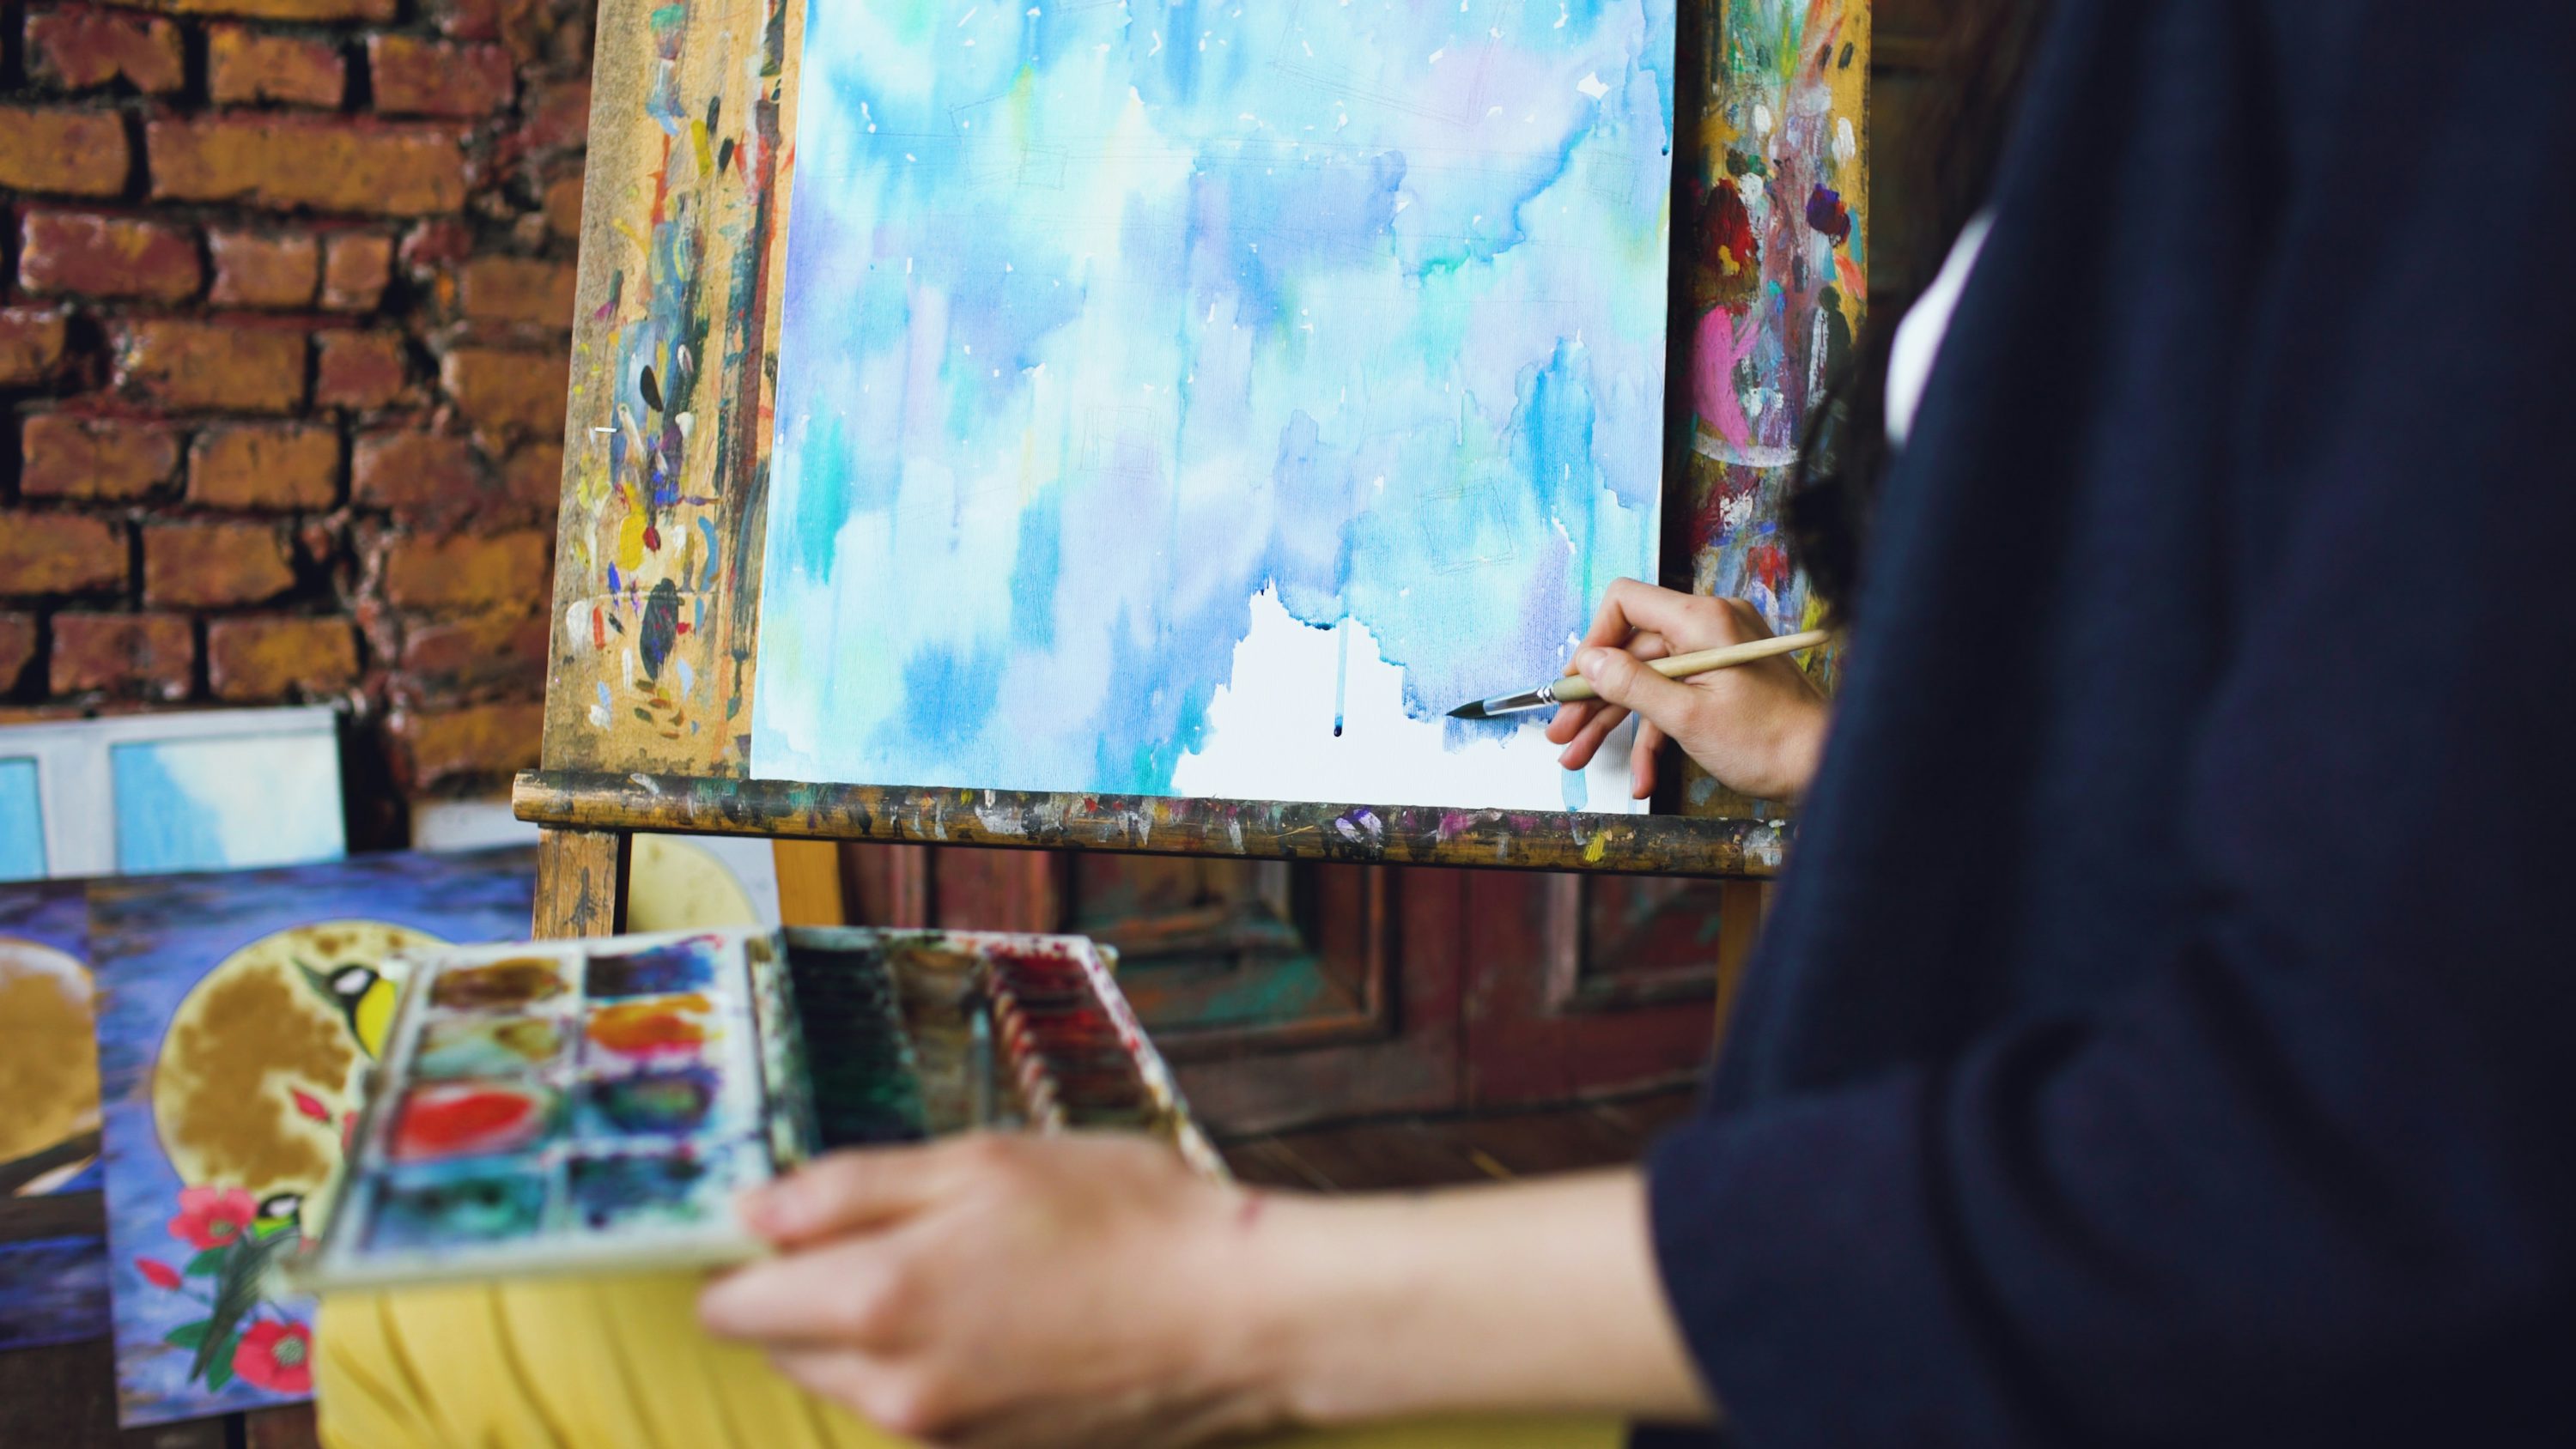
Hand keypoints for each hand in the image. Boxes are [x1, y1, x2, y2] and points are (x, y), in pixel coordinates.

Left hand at [699, 1133, 1280, 1448]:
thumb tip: (749, 1211)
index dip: (753, 1252)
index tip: (801, 1216)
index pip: (734, 1304)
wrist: (1241, 1318)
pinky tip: (1012, 1316)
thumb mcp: (983, 1162)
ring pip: (850, 1380)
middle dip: (811, 1291)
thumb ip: (849, 1188)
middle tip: (905, 1228)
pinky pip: (916, 1408)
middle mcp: (889, 1389)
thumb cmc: (1125, 1218)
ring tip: (977, 1268)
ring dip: (876, 1329)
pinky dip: (934, 1365)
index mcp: (876, 1302)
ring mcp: (938, 1439)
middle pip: (784, 1347)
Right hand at [1545, 579, 1830, 802]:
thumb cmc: (1768, 741)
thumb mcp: (1686, 717)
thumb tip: (1587, 663)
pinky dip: (1657, 733)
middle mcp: (1709, 626)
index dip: (1594, 641)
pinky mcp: (1724, 679)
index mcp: (1701, 619)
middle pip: (1631, 650)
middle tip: (1562, 734)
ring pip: (1648, 680)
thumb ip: (1631, 684)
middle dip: (1594, 698)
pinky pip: (1677, 696)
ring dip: (1615, 723)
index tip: (1576, 685)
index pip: (1625, 602)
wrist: (1826, 765)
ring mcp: (1717, 653)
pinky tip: (1644, 777)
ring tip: (1579, 758)